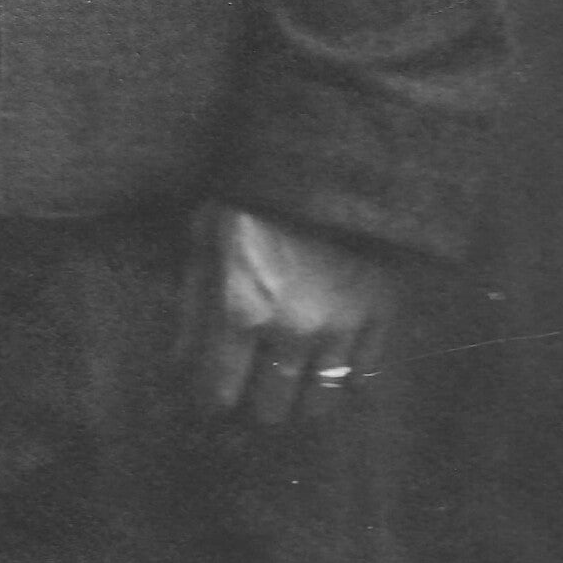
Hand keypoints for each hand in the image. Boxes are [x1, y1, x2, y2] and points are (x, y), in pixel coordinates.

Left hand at [178, 203, 396, 427]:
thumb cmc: (255, 191)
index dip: (210, 397)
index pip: (219, 392)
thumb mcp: (207, 236)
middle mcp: (291, 331)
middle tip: (254, 384)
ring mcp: (341, 326)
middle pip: (271, 408)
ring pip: (321, 402)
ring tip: (294, 382)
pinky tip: (332, 362)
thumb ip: (193, 303)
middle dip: (257, 401)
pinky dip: (346, 377)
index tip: (212, 390)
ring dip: (303, 398)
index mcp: (241, 309)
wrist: (330, 154)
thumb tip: (181, 361)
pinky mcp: (380, 313)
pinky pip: (364, 375)